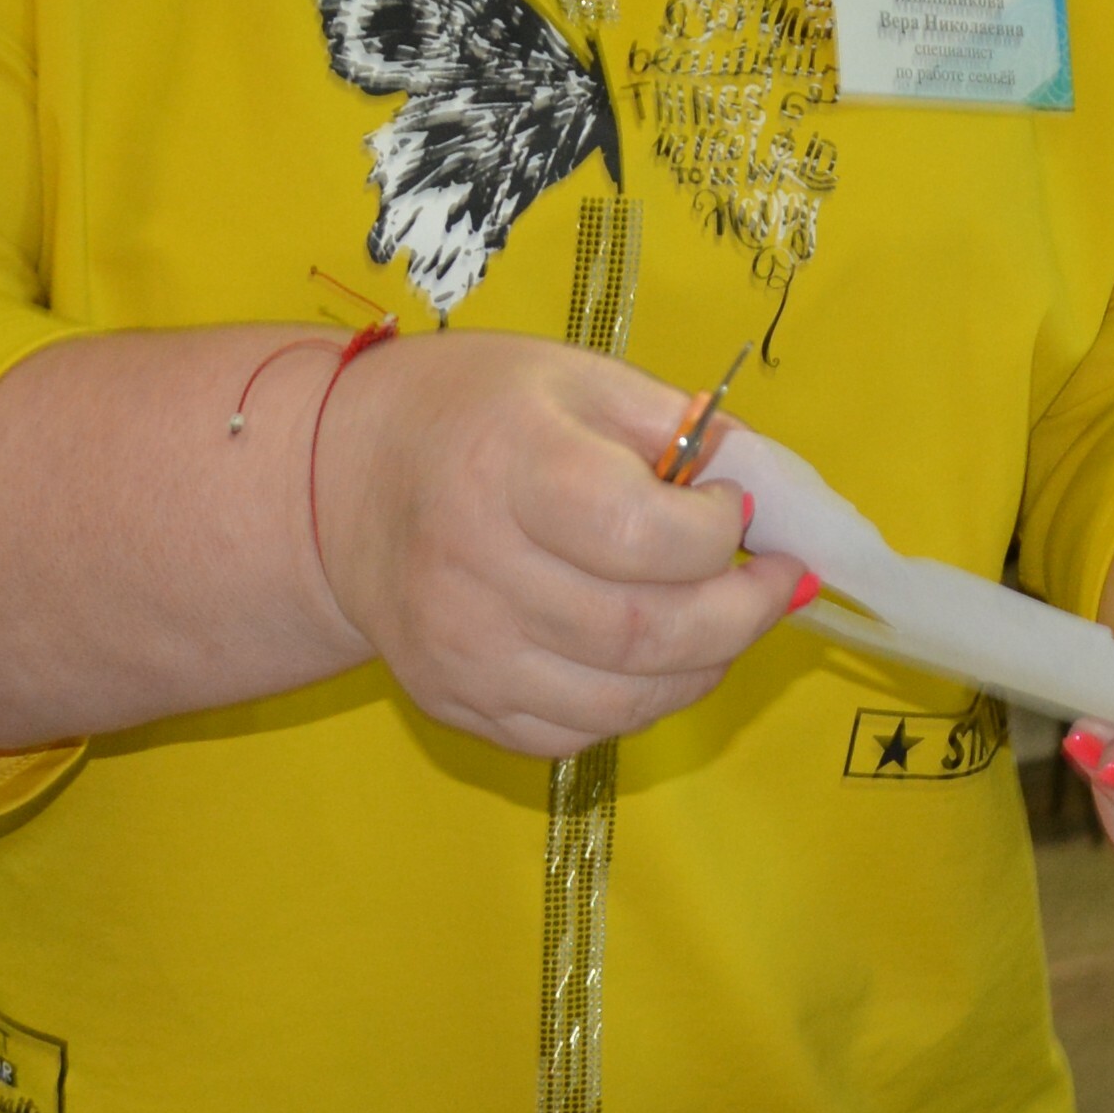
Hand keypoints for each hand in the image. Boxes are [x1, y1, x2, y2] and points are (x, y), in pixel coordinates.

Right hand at [308, 336, 793, 757]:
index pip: (643, 535)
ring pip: (622, 703)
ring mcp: (457, 651)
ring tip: (726, 619)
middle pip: (643, 633)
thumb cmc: (472, 414)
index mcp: (504, 467)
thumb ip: (677, 426)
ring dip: (704, 667)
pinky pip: (576, 735)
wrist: (339, 481)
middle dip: (741, 615)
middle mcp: (470, 570)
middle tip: (774, 582)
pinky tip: (654, 655)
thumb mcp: (575, 378)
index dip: (716, 534)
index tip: (731, 509)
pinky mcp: (453, 702)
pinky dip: (640, 704)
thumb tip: (770, 491)